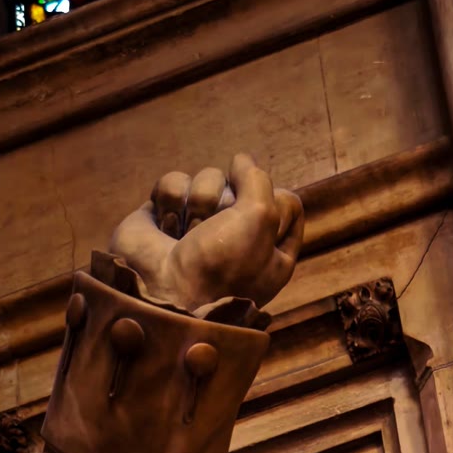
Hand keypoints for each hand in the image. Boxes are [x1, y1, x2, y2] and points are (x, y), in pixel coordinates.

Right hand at [109, 152, 303, 313]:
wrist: (164, 293)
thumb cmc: (222, 266)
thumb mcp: (260, 219)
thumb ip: (259, 180)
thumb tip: (241, 160)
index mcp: (274, 250)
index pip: (288, 202)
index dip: (275, 203)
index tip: (260, 224)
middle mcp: (240, 236)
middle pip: (245, 185)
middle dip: (229, 203)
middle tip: (218, 232)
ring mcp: (202, 224)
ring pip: (209, 179)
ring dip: (198, 203)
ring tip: (188, 236)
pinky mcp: (168, 215)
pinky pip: (175, 182)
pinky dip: (170, 202)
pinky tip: (166, 229)